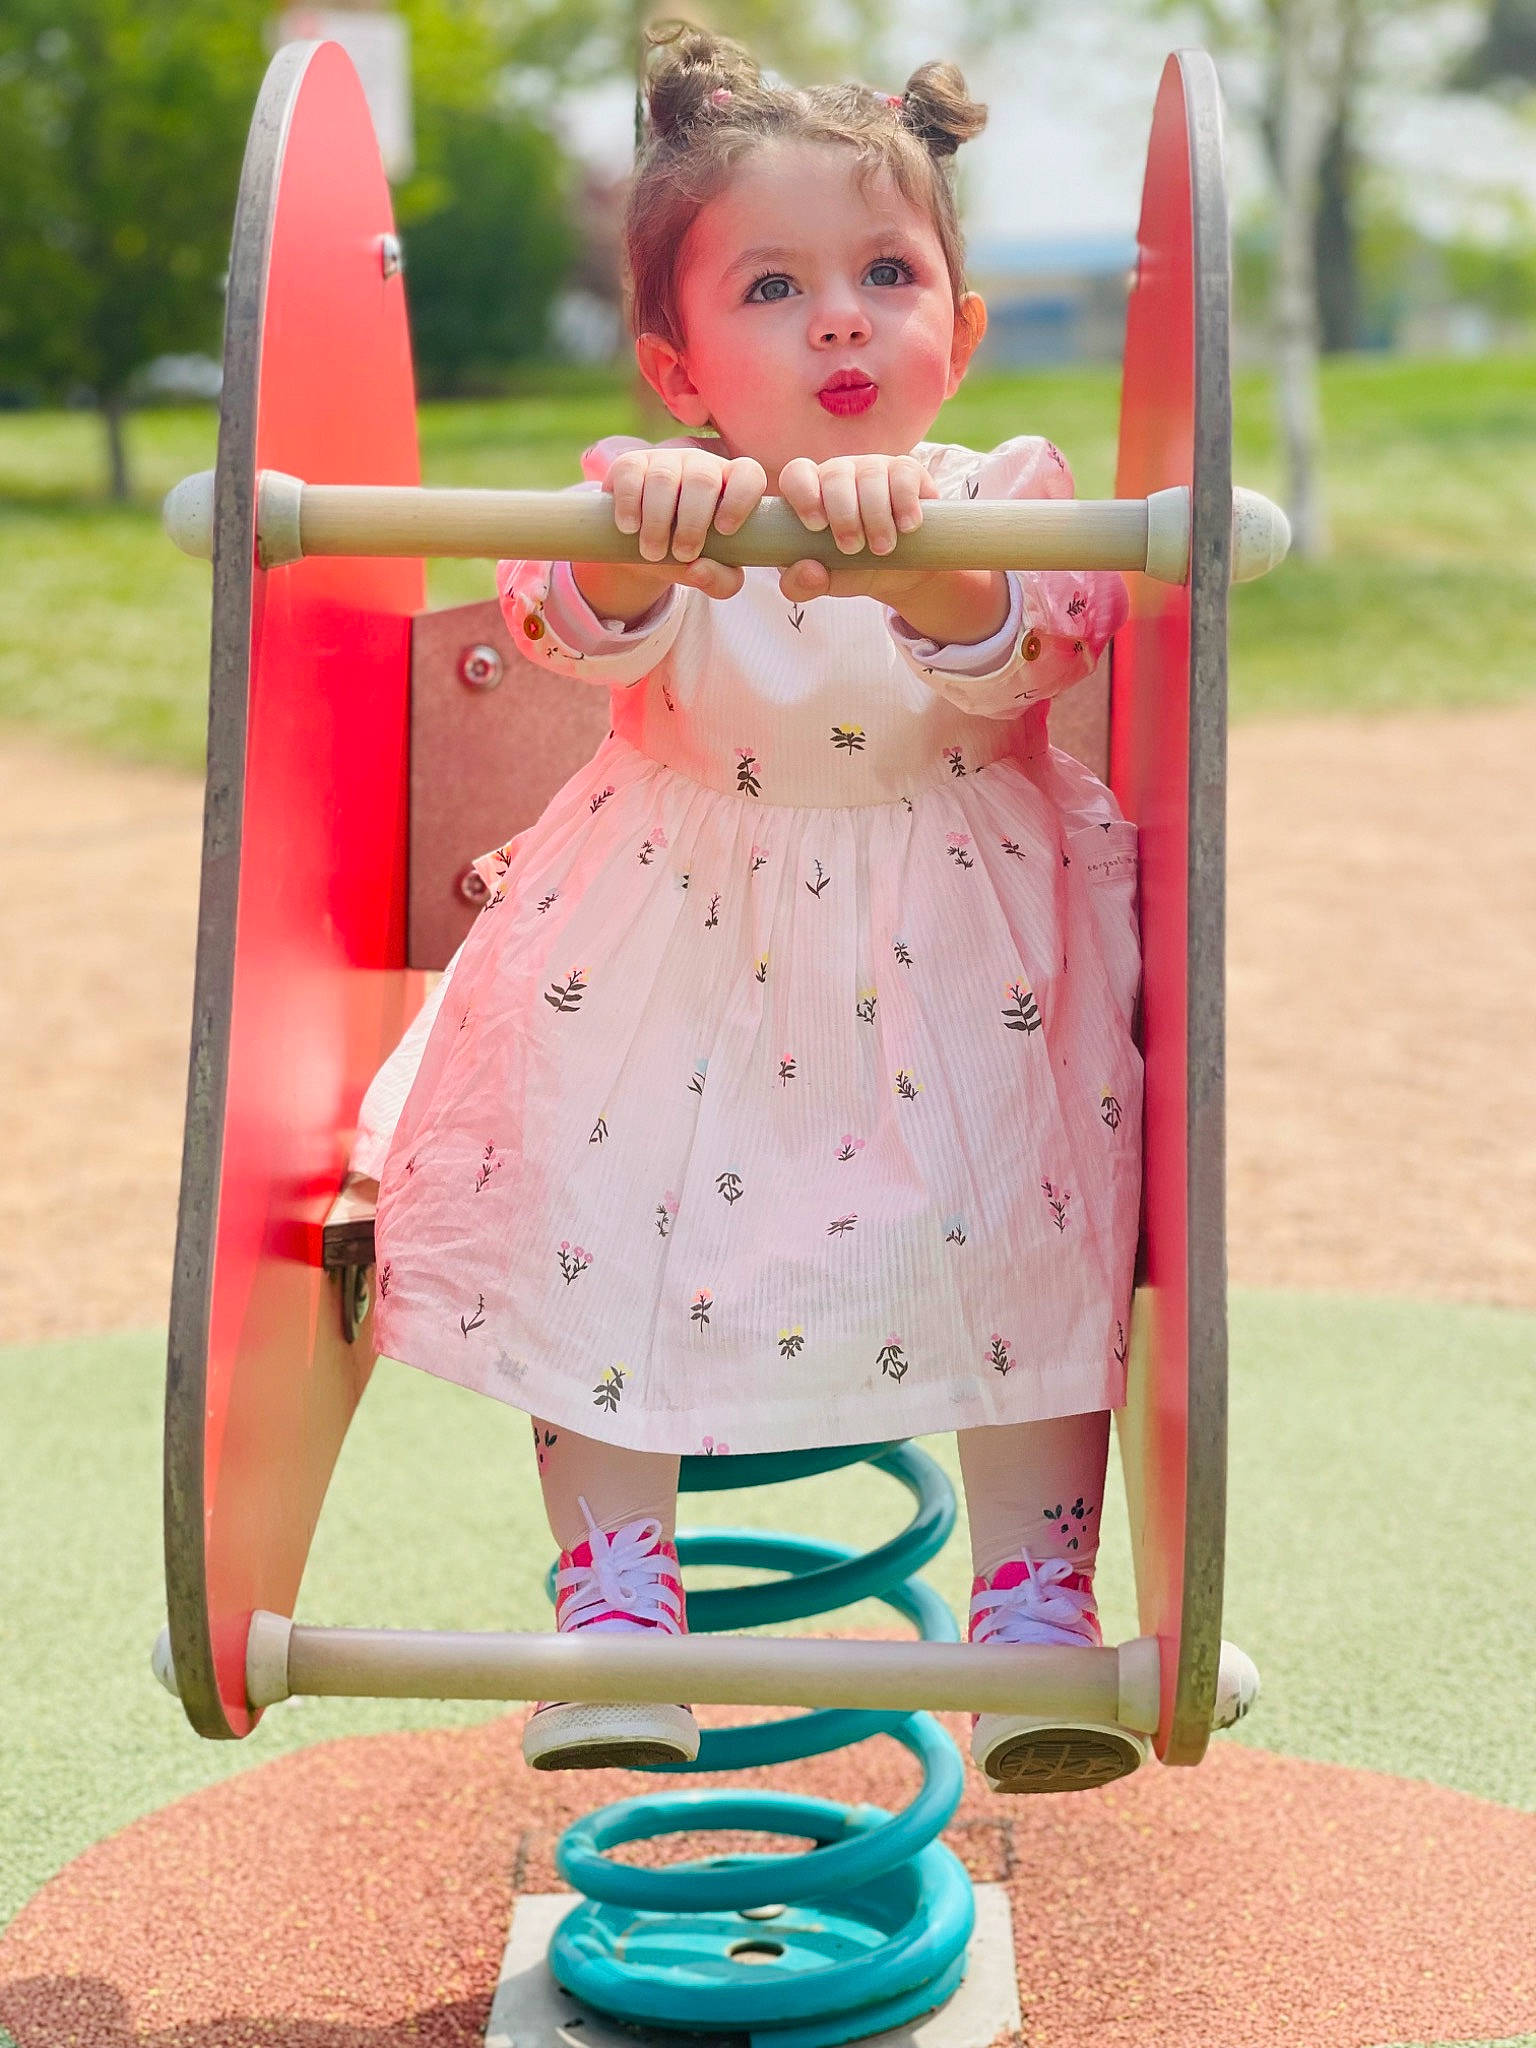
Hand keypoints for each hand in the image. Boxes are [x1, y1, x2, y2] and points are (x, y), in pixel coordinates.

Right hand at [572, 447, 766, 621]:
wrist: (643, 548)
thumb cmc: (689, 557)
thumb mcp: (712, 575)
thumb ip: (721, 582)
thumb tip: (698, 569)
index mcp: (730, 485)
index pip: (748, 474)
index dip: (740, 499)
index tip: (725, 530)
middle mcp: (701, 466)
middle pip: (703, 479)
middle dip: (692, 523)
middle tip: (682, 554)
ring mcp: (665, 461)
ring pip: (664, 479)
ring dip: (657, 521)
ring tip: (653, 553)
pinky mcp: (631, 463)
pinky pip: (631, 474)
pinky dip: (630, 504)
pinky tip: (629, 528)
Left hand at [776, 454, 938, 604]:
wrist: (906, 572)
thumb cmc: (857, 568)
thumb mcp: (829, 581)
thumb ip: (804, 585)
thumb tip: (808, 571)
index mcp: (814, 493)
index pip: (797, 474)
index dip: (804, 494)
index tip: (816, 526)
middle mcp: (842, 475)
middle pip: (835, 474)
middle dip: (843, 515)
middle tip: (852, 548)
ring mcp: (875, 469)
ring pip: (870, 475)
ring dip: (876, 515)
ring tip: (882, 548)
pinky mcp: (907, 471)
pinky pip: (903, 474)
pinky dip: (904, 502)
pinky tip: (907, 527)